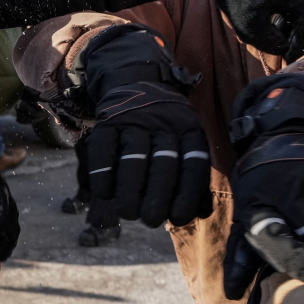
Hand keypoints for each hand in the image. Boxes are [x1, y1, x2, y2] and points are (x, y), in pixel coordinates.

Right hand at [78, 26, 211, 226]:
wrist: (136, 83)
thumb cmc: (165, 128)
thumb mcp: (185, 142)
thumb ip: (194, 178)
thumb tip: (200, 213)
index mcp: (189, 129)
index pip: (193, 165)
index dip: (186, 196)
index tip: (178, 218)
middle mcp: (164, 122)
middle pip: (163, 164)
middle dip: (157, 198)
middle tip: (150, 220)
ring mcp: (135, 119)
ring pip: (134, 158)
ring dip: (130, 191)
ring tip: (128, 212)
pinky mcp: (108, 120)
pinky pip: (104, 149)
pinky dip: (102, 174)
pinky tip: (104, 193)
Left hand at [195, 0, 303, 59]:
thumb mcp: (251, 28)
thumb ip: (273, 43)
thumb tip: (285, 48)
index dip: (300, 46)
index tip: (289, 57)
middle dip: (301, 34)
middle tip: (286, 47)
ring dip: (297, 21)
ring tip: (279, 32)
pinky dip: (292, 8)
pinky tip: (276, 15)